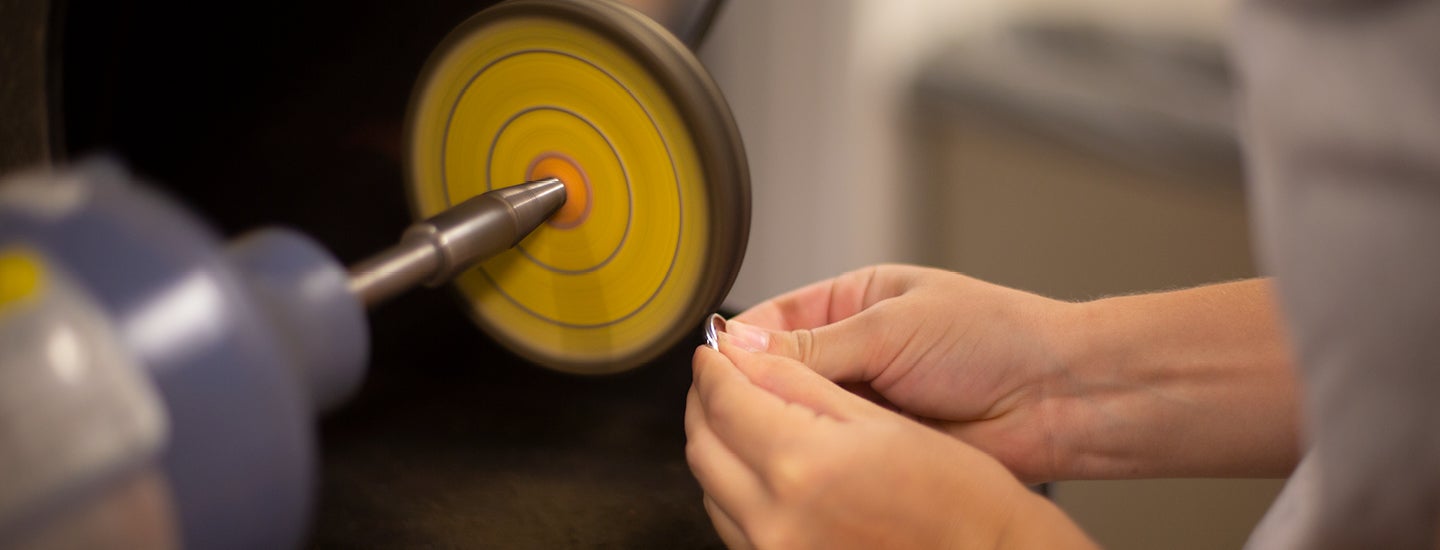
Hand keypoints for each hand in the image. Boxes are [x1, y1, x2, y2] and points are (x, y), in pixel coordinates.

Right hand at [684, 336, 1093, 548]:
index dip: (741, 345)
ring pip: (803, 414)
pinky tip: (813, 455)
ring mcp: (867, 398)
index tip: (715, 366)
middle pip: (779, 371)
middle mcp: (854, 349)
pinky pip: (834, 449)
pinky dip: (821, 453)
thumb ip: (813, 345)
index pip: (774, 320)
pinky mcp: (881, 443)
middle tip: (734, 406)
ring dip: (792, 422)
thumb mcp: (891, 328)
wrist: (1056, 396)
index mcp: (853, 300)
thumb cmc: (994, 338)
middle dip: (759, 388)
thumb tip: (741, 348)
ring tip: (781, 428)